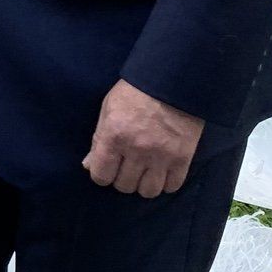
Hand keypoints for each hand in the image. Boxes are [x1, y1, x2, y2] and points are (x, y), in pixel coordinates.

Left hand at [84, 80, 204, 196]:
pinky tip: (163, 172)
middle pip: (124, 186)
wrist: (173, 80)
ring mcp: (160, 156)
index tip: (109, 167)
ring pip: (148, 191)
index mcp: (114, 136)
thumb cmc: (135, 91)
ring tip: (146, 172)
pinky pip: (172, 186)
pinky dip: (166, 183)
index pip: (101, 176)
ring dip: (144, 184)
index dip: (103, 174)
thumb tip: (88, 165)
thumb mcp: (108, 108)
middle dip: (123, 179)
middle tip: (128, 166)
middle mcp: (136, 150)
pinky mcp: (182, 158)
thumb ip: (98, 139)